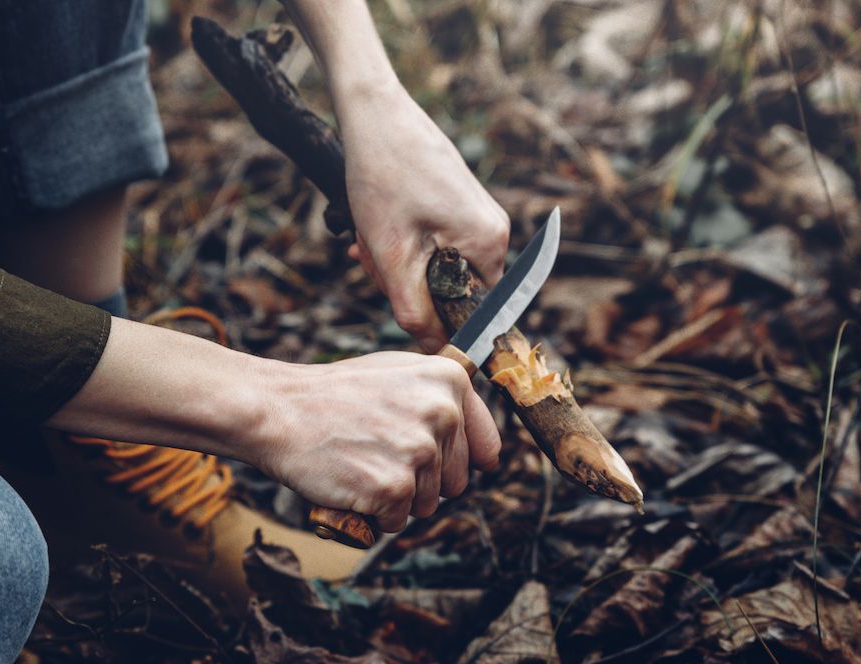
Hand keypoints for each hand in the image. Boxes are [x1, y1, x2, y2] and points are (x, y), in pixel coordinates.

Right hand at [252, 352, 500, 531]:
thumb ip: (442, 401)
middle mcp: (443, 414)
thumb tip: (489, 454)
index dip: (455, 461)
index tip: (426, 458)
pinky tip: (348, 483)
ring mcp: (419, 452)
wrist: (278, 410)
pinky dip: (370, 514)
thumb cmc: (332, 395)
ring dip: (395, 499)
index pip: (485, 447)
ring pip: (426, 505)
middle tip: (376, 455)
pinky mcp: (393, 487)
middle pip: (456, 482)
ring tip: (360, 464)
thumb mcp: (396, 374)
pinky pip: (395, 522)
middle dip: (420, 481)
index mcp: (450, 381)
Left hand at [338, 86, 509, 352]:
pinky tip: (372, 229)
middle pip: (455, 292)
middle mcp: (495, 230)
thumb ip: (415, 312)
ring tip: (366, 242)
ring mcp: (478, 214)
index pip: (477, 315)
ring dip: (399, 266)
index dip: (439, 325)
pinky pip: (435, 243)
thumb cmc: (381, 179)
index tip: (402, 311)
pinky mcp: (458, 202)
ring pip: (439, 268)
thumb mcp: (392, 257)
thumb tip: (436, 354)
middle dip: (408, 288)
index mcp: (489, 245)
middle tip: (370, 263)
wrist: (372, 112)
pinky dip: (402, 245)